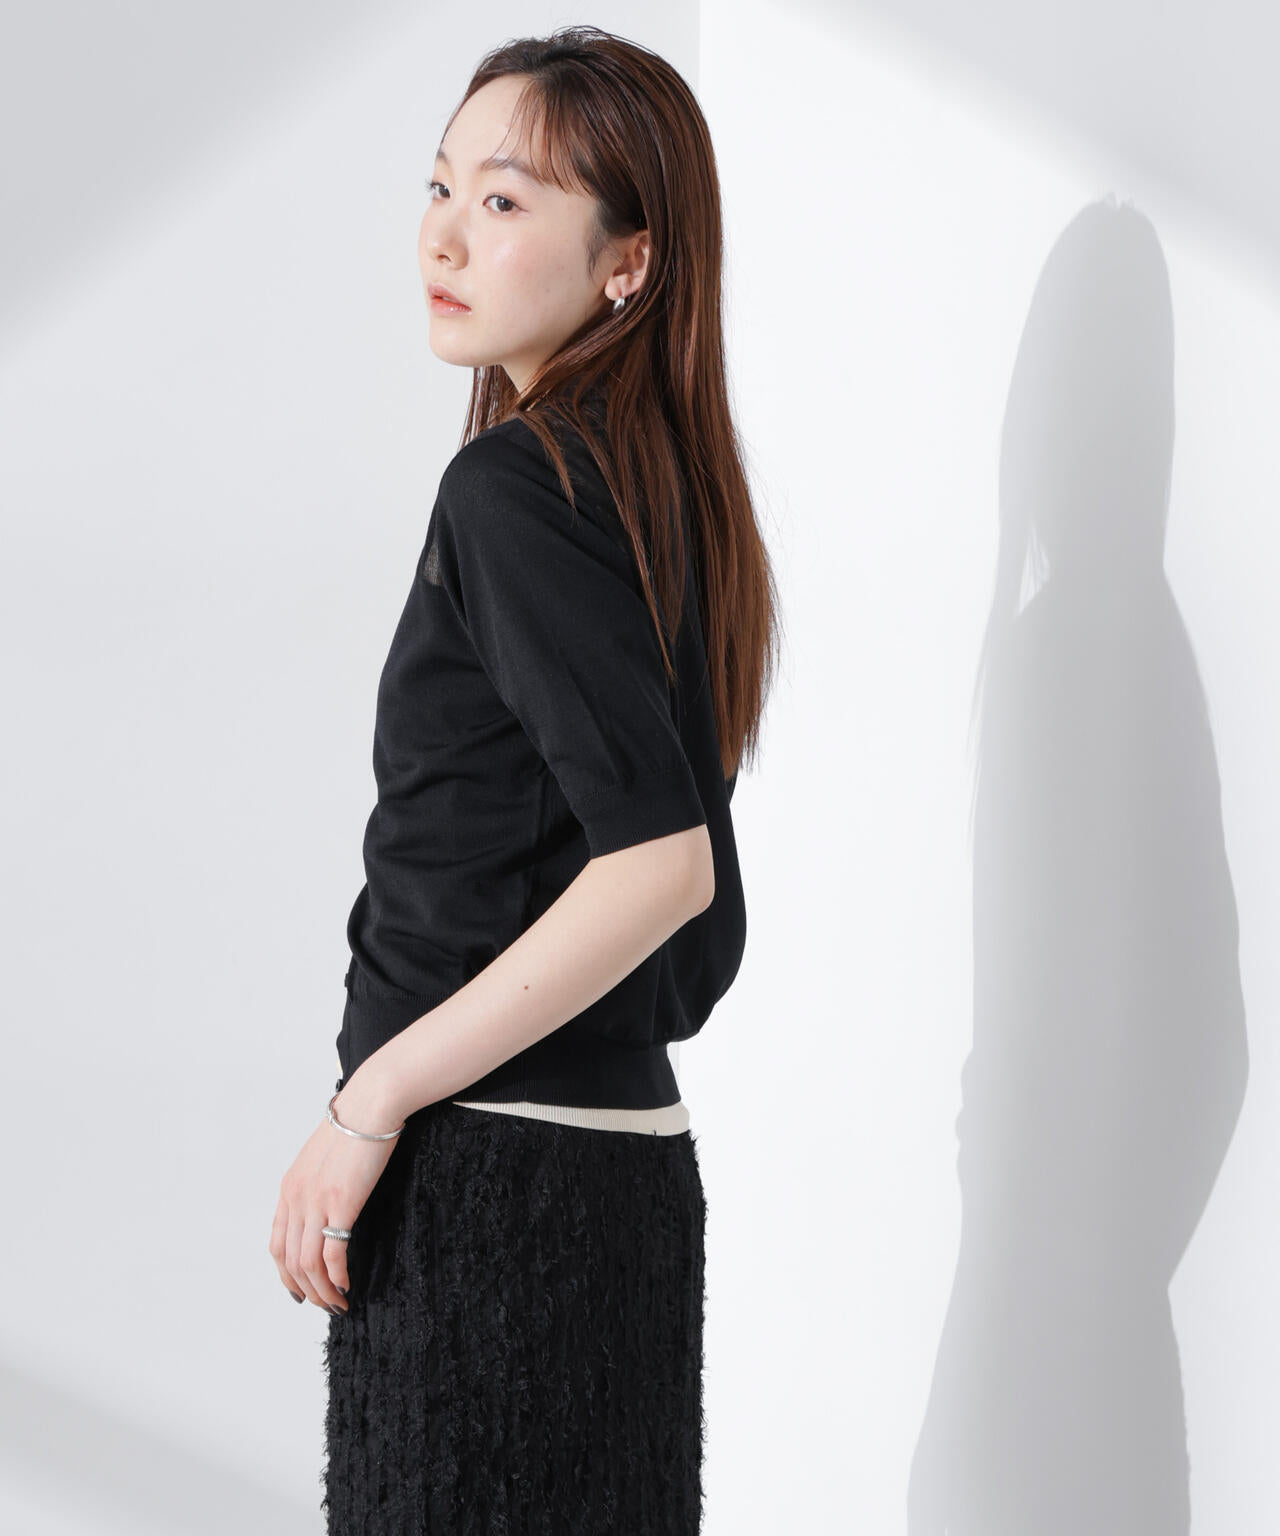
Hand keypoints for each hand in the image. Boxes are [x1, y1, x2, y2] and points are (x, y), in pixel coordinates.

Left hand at [268, 1075, 403, 1314]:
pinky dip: (337, 1276)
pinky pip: (332, 1253)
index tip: (301, 1292)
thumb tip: (328, 1203)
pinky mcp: (340, 1203)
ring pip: (308, 1264)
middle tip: (326, 1305)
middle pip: (290, 1261)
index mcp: (289, 1188)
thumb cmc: (356, 1124)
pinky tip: (347, 1284)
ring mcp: (316, 1201)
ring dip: (322, 1291)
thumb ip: (318, 1182)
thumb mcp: (324, 1157)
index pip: (277, 1244)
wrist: (371, 1104)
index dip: (286, 1275)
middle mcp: (296, 1198)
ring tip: (338, 1303)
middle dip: (307, 1290)